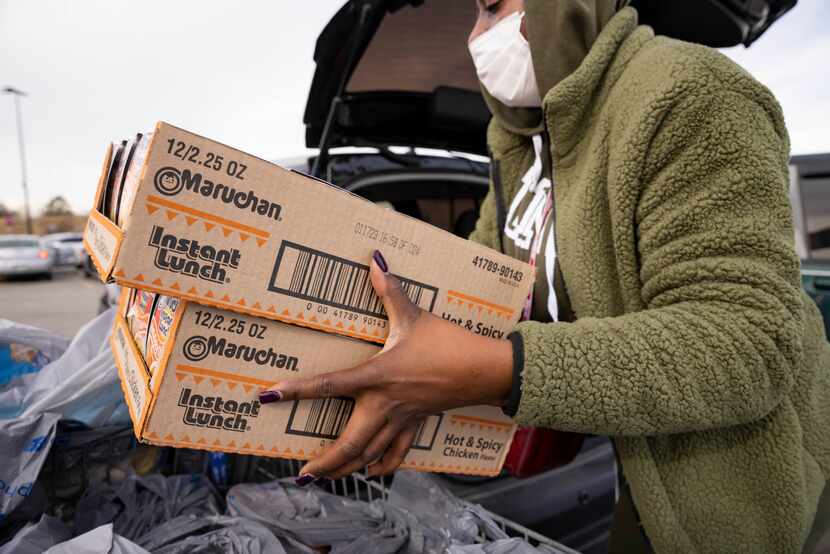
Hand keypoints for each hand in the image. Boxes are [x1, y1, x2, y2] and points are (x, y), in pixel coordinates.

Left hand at [259, 250, 513, 481]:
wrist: (483, 371)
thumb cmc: (447, 344)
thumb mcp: (414, 316)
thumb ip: (390, 290)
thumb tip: (375, 260)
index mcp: (377, 376)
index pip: (329, 385)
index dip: (297, 390)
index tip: (270, 395)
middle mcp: (384, 404)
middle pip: (350, 442)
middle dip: (326, 462)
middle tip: (303, 474)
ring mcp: (400, 419)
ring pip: (370, 453)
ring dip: (346, 468)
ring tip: (325, 478)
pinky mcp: (415, 424)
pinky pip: (397, 452)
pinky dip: (383, 465)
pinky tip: (372, 473)